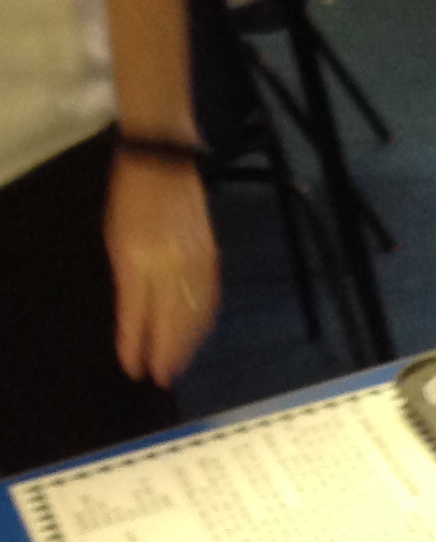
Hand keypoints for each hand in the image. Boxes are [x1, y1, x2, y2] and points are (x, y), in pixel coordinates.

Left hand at [104, 149, 218, 386]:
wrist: (165, 164)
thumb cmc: (129, 200)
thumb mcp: (116, 241)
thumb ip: (128, 284)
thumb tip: (138, 322)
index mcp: (141, 261)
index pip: (140, 315)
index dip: (138, 345)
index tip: (136, 370)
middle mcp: (172, 266)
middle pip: (173, 321)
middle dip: (168, 352)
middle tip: (163, 377)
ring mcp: (198, 263)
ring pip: (196, 314)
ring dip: (188, 343)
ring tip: (180, 363)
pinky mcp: (213, 257)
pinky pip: (210, 298)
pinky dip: (204, 321)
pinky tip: (199, 333)